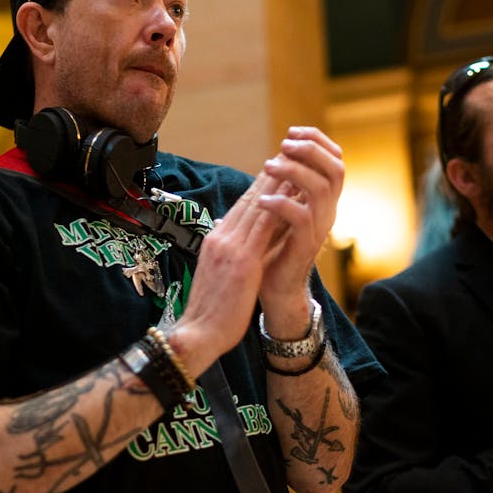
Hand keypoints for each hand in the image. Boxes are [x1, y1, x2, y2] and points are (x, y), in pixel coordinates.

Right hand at [167, 176, 284, 374]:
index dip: (258, 189)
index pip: (240, 208)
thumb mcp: (212, 275)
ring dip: (277, 185)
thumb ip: (220, 252)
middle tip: (288, 157)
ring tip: (294, 165)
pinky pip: (264, 227)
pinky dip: (279, 207)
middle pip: (249, 201)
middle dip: (269, 178)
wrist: (197, 334)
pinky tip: (293, 194)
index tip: (273, 172)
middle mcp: (221, 238)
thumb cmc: (206, 313)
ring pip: (258, 207)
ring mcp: (231, 247)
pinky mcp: (243, 260)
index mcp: (215, 242)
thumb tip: (221, 234)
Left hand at [255, 127, 343, 332]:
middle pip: (336, 168)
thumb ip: (280, 189)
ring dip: (294, 172)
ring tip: (268, 166)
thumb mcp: (278, 213)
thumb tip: (271, 160)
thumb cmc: (273, 249)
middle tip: (284, 145)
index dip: (317, 140)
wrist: (273, 290)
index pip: (335, 159)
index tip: (291, 132)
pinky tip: (261, 201)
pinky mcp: (305, 246)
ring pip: (321, 189)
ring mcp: (319, 228)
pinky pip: (301, 217)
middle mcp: (327, 210)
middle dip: (311, 150)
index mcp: (322, 199)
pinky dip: (281, 204)